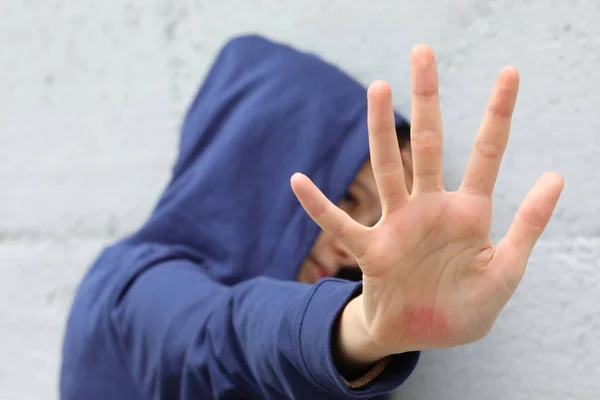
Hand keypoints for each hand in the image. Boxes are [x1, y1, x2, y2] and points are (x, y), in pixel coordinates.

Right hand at [291, 44, 563, 356]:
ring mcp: (398, 226)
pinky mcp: (372, 251)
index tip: (509, 73)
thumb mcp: (506, 270)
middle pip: (428, 144)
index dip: (498, 114)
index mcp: (468, 213)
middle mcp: (430, 209)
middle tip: (422, 53)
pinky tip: (298, 181)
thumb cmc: (464, 306)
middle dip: (428, 100)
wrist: (422, 335)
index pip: (485, 154)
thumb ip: (528, 225)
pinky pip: (342, 224)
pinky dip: (320, 206)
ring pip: (388, 170)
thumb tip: (556, 175)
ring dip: (382, 132)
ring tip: (379, 89)